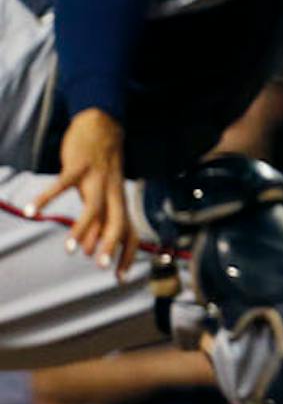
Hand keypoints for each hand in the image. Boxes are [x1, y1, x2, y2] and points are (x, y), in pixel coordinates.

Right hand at [31, 109, 133, 276]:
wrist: (103, 126)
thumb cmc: (101, 166)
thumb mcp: (104, 194)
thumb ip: (100, 221)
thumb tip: (93, 249)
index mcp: (119, 201)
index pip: (130, 232)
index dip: (127, 254)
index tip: (119, 277)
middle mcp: (112, 192)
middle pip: (117, 223)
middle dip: (111, 246)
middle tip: (102, 267)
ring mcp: (96, 178)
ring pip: (93, 208)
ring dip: (83, 230)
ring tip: (71, 250)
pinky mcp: (78, 166)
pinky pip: (62, 184)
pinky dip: (46, 198)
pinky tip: (32, 211)